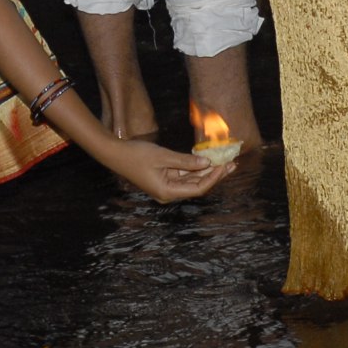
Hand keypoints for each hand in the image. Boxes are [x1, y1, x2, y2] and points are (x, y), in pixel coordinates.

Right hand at [102, 136, 232, 201]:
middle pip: (197, 186)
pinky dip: (195, 167)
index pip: (198, 188)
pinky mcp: (164, 178)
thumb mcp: (163, 156)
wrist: (115, 154)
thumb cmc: (136, 155)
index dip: (213, 178)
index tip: (225, 166)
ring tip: (224, 161)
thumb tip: (207, 162)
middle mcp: (168, 193)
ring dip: (207, 170)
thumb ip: (186, 161)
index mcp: (168, 192)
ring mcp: (166, 186)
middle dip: (215, 174)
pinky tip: (206, 159)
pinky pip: (183, 175)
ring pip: (192, 180)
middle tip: (232, 164)